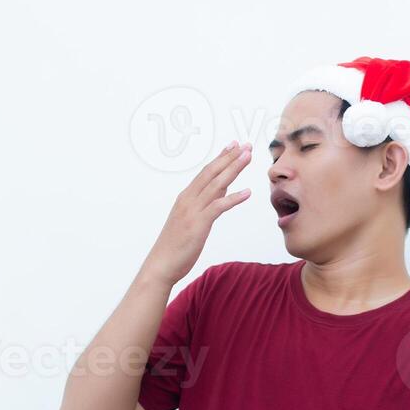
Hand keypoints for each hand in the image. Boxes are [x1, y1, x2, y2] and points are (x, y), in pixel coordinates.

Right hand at [142, 141, 252, 285]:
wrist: (161, 264)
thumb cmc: (175, 246)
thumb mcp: (191, 220)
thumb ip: (206, 204)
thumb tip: (222, 191)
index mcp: (186, 197)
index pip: (206, 172)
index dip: (220, 157)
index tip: (233, 145)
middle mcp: (188, 199)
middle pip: (212, 172)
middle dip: (230, 157)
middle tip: (245, 144)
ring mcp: (193, 211)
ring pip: (216, 184)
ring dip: (233, 169)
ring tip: (248, 157)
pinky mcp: (198, 224)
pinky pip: (218, 207)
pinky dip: (233, 198)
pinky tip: (247, 192)